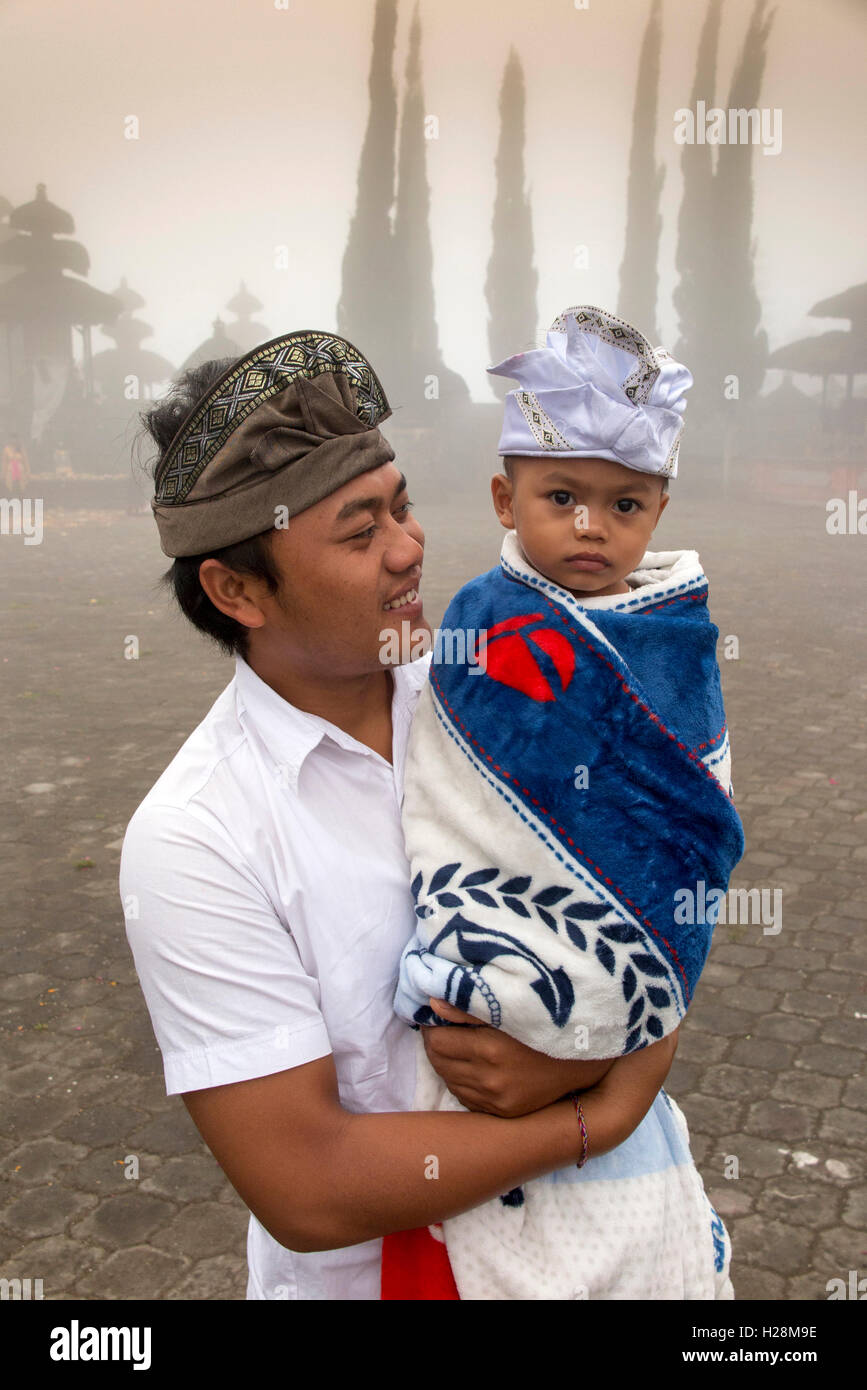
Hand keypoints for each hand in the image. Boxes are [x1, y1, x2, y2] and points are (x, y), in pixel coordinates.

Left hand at [420, 998, 614, 1118]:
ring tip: (455, 1044)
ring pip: (450, 1082)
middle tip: (441, 1027)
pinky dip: (461, 1081)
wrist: (583, 1056)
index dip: (432, 1025)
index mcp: (490, 1050)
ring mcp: (497, 1101)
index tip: (435, 1013)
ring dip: (446, 1063)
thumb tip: (431, 1002)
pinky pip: (466, 1098)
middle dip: (435, 1043)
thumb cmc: (545, 1021)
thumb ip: (468, 1005)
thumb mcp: (510, 1006)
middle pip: (439, 1063)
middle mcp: (490, 1081)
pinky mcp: (503, 1112)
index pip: (437, 1041)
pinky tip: (471, 1065)